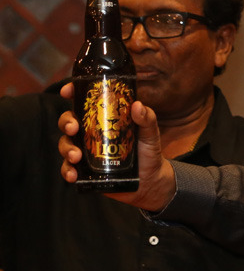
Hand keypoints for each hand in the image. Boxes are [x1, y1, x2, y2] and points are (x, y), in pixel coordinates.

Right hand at [57, 82, 177, 211]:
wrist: (150, 180)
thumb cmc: (149, 151)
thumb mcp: (150, 133)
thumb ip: (147, 119)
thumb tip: (137, 105)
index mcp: (104, 118)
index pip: (84, 101)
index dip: (72, 92)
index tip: (66, 90)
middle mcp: (91, 132)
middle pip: (69, 121)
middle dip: (66, 123)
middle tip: (73, 128)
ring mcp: (85, 150)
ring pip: (65, 144)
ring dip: (67, 149)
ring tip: (76, 157)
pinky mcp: (84, 169)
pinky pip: (68, 168)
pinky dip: (67, 171)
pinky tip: (73, 175)